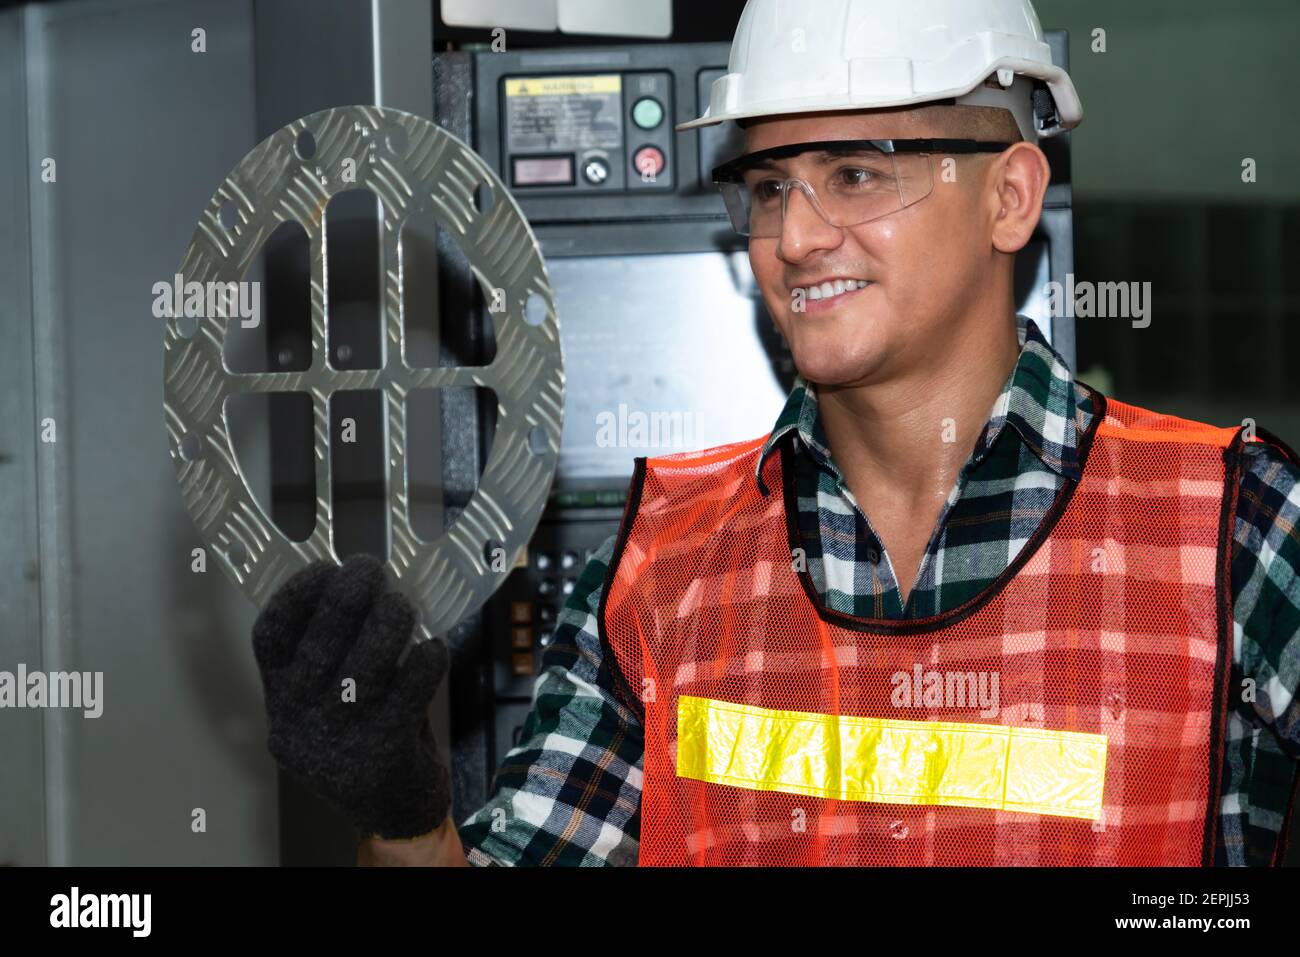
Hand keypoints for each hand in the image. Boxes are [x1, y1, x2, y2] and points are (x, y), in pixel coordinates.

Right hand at [251, 554, 451, 839]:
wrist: (392, 809)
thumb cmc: (366, 736)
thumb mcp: (330, 700)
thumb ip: (336, 651)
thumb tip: (362, 583)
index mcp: (281, 700)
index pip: (270, 637)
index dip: (295, 594)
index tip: (322, 567)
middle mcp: (299, 721)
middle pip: (322, 639)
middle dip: (350, 593)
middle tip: (371, 568)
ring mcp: (340, 739)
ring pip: (368, 660)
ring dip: (391, 620)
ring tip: (404, 607)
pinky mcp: (383, 751)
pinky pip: (411, 687)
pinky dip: (426, 659)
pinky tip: (433, 649)